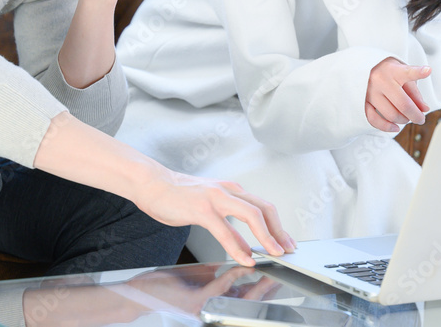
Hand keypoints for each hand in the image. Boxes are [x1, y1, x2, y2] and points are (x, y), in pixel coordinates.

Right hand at [136, 169, 296, 266]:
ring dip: (267, 236)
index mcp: (231, 190)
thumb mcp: (209, 208)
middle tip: (288, 248)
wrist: (152, 183)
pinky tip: (245, 257)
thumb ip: (228, 223)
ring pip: (251, 214)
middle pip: (265, 208)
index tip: (286, 241)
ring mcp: (216, 198)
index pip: (264, 206)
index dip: (278, 225)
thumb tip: (244, 244)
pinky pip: (226, 230)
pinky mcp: (202, 209)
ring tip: (274, 253)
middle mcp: (228, 190)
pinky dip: (238, 246)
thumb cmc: (178, 195)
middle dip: (280, 231)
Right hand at [365, 58, 431, 132]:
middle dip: (416, 115)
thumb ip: (415, 93)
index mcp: (393, 70)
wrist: (367, 69)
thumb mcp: (403, 76)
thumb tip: (424, 109)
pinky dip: (386, 127)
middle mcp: (380, 80)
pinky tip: (395, 128)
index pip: (407, 72)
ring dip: (403, 120)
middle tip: (421, 119)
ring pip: (391, 114)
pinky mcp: (363, 102)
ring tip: (407, 118)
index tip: (428, 70)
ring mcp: (370, 92)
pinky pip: (373, 119)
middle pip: (403, 104)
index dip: (418, 72)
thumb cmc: (389, 73)